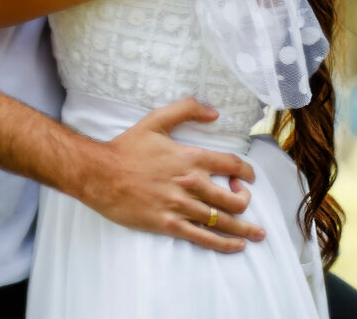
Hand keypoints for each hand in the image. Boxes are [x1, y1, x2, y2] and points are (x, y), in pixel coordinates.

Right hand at [71, 98, 265, 253]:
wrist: (99, 174)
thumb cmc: (126, 148)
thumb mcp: (155, 121)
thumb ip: (186, 110)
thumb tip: (214, 113)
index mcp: (191, 158)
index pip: (232, 165)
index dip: (247, 172)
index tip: (248, 177)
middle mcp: (191, 183)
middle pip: (234, 199)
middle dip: (245, 200)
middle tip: (242, 199)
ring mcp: (181, 207)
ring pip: (224, 222)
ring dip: (245, 229)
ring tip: (257, 233)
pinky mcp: (170, 225)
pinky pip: (205, 239)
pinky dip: (225, 245)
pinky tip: (237, 246)